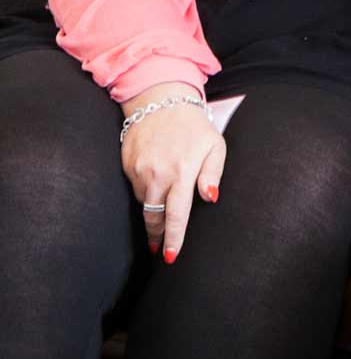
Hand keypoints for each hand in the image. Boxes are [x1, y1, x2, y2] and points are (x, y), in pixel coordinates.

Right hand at [121, 93, 222, 264]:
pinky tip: (153, 191)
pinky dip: (144, 195)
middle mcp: (158, 174)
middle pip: (155, 216)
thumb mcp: (215, 145)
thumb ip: (213, 173)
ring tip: (161, 222)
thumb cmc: (195, 127)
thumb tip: (211, 198)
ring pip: (144, 204)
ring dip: (153, 215)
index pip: (177, 213)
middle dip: (159, 235)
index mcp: (183, 171)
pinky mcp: (127, 166)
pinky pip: (135, 190)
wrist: (161, 101)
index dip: (174, 237)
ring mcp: (140, 171)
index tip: (171, 257)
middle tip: (161, 249)